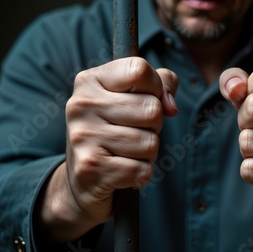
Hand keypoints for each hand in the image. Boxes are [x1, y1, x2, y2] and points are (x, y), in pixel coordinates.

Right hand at [37, 57, 178, 242]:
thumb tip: (171, 105)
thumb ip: (159, 85)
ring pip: (149, 143)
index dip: (156, 88)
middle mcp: (81, 104)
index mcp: (90, 81)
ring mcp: (83, 136)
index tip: (149, 100)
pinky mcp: (90, 168)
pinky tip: (121, 172)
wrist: (82, 181)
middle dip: (154, 127)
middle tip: (133, 133)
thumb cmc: (114, 132)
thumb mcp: (130, 99)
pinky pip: (142, 170)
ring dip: (147, 154)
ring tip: (126, 153)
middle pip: (151, 109)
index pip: (139, 70)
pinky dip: (140, 175)